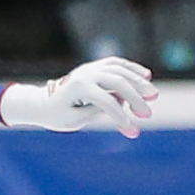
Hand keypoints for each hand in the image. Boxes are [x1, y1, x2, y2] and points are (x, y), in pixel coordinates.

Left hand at [0, 56, 155, 135]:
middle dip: (135, 99)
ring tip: (153, 95)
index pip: (106, 102)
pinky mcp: (93, 67)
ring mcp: (89, 68)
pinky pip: (116, 64)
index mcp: (78, 88)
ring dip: (139, 82)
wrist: (41, 103)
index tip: (131, 130)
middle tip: (147, 114)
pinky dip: (132, 69)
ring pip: (120, 71)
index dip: (121, 116)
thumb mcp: (74, 120)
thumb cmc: (56, 115)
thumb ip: (96, 111)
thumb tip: (121, 103)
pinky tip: (147, 76)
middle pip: (118, 83)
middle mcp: (85, 74)